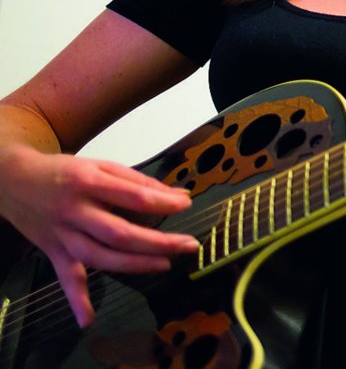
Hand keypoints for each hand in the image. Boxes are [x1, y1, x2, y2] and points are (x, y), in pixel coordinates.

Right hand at [0, 146, 198, 326]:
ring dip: (134, 265)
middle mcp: (75, 211)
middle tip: (188, 244)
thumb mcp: (101, 165)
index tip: (186, 204)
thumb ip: (139, 182)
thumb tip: (178, 196)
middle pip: (120, 233)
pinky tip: (88, 319)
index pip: (134, 197)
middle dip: (157, 242)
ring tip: (165, 265)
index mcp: (89, 182)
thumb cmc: (64, 171)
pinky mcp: (53, 251)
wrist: (12, 180)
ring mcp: (63, 234)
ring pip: (99, 256)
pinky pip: (65, 277)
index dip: (163, 203)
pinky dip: (76, 299)